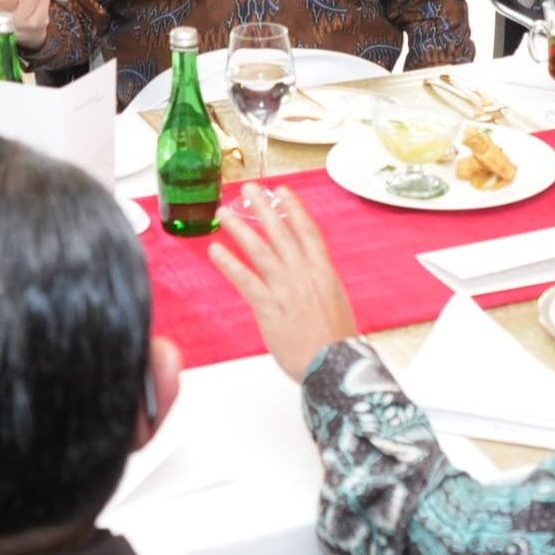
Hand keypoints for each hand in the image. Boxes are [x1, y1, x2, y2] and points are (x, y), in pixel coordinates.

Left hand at [209, 193, 363, 383]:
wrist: (335, 365)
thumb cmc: (337, 342)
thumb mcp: (336, 303)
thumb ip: (320, 285)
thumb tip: (309, 277)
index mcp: (324, 271)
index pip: (307, 231)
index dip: (294, 208)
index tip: (283, 192)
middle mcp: (304, 273)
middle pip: (280, 232)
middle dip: (264, 207)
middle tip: (249, 190)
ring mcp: (285, 288)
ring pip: (260, 249)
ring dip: (241, 228)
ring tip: (225, 213)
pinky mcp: (269, 306)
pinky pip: (245, 279)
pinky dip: (229, 263)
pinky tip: (216, 250)